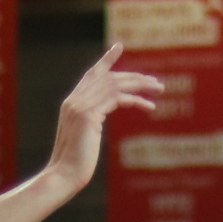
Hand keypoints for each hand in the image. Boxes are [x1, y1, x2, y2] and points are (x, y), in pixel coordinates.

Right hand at [39, 45, 165, 193]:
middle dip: (134, 77)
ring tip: (158, 90)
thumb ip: (90, 122)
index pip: (92, 74)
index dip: (107, 60)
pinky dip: (135, 100)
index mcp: (72, 103)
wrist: (64, 175)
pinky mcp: (88, 115)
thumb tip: (98, 119)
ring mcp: (80, 106)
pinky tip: (149, 106)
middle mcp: (74, 100)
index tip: (119, 46)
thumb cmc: (75, 163)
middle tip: (155, 82)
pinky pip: (117, 99)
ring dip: (140, 86)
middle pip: (109, 77)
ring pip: (115, 85)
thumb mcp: (83, 137)